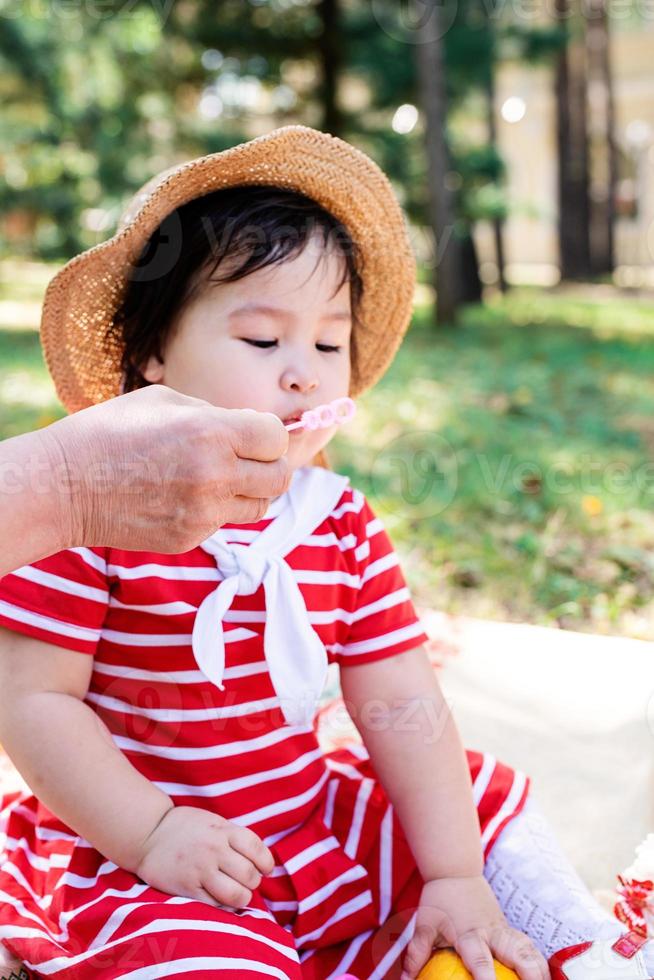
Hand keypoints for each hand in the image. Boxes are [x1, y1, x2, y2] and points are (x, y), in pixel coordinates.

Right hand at [41, 385, 291, 552]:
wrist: (65, 485)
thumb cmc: (109, 432)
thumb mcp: (165, 402)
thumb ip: (214, 415)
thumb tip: (247, 428)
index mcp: (213, 433)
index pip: (277, 438)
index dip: (268, 434)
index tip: (253, 433)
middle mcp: (216, 475)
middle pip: (280, 477)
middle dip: (270, 464)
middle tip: (250, 459)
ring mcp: (204, 512)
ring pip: (260, 506)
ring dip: (250, 491)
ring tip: (223, 478)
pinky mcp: (190, 537)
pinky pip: (223, 523)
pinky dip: (215, 509)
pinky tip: (184, 495)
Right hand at [135, 805, 274, 909]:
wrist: (149, 834)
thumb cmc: (186, 828)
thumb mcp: (214, 822)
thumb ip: (235, 838)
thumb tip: (260, 861)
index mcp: (223, 830)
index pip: (257, 849)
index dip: (267, 863)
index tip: (265, 870)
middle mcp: (214, 850)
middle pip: (249, 875)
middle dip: (253, 883)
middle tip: (247, 882)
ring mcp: (200, 870)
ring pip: (236, 895)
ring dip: (242, 898)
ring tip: (236, 894)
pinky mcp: (187, 888)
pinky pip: (215, 906)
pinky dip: (223, 907)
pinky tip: (220, 900)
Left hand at [400, 876, 548, 979]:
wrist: (456, 871)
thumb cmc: (439, 901)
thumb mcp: (424, 925)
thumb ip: (416, 954)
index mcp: (469, 933)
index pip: (480, 959)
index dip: (487, 977)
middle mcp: (491, 932)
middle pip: (516, 954)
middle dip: (529, 974)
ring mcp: (503, 929)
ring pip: (527, 949)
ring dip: (539, 969)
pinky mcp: (509, 929)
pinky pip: (528, 946)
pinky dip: (539, 961)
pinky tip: (545, 977)